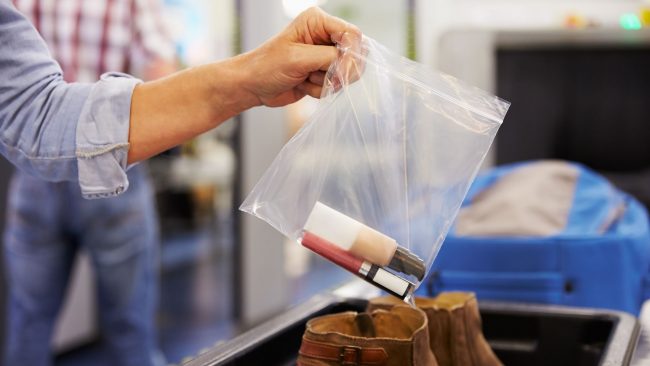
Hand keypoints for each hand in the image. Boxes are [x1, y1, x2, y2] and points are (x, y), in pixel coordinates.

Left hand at [237, 7, 361, 106]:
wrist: (252, 86)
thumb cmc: (266, 66)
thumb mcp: (298, 59)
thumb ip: (328, 58)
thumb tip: (352, 64)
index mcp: (317, 21)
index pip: (351, 34)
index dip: (351, 54)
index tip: (341, 73)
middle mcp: (324, 35)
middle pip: (355, 53)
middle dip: (339, 71)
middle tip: (316, 76)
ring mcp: (325, 55)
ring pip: (347, 73)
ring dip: (326, 82)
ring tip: (304, 78)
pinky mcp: (323, 73)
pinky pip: (336, 85)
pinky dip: (321, 90)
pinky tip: (303, 84)